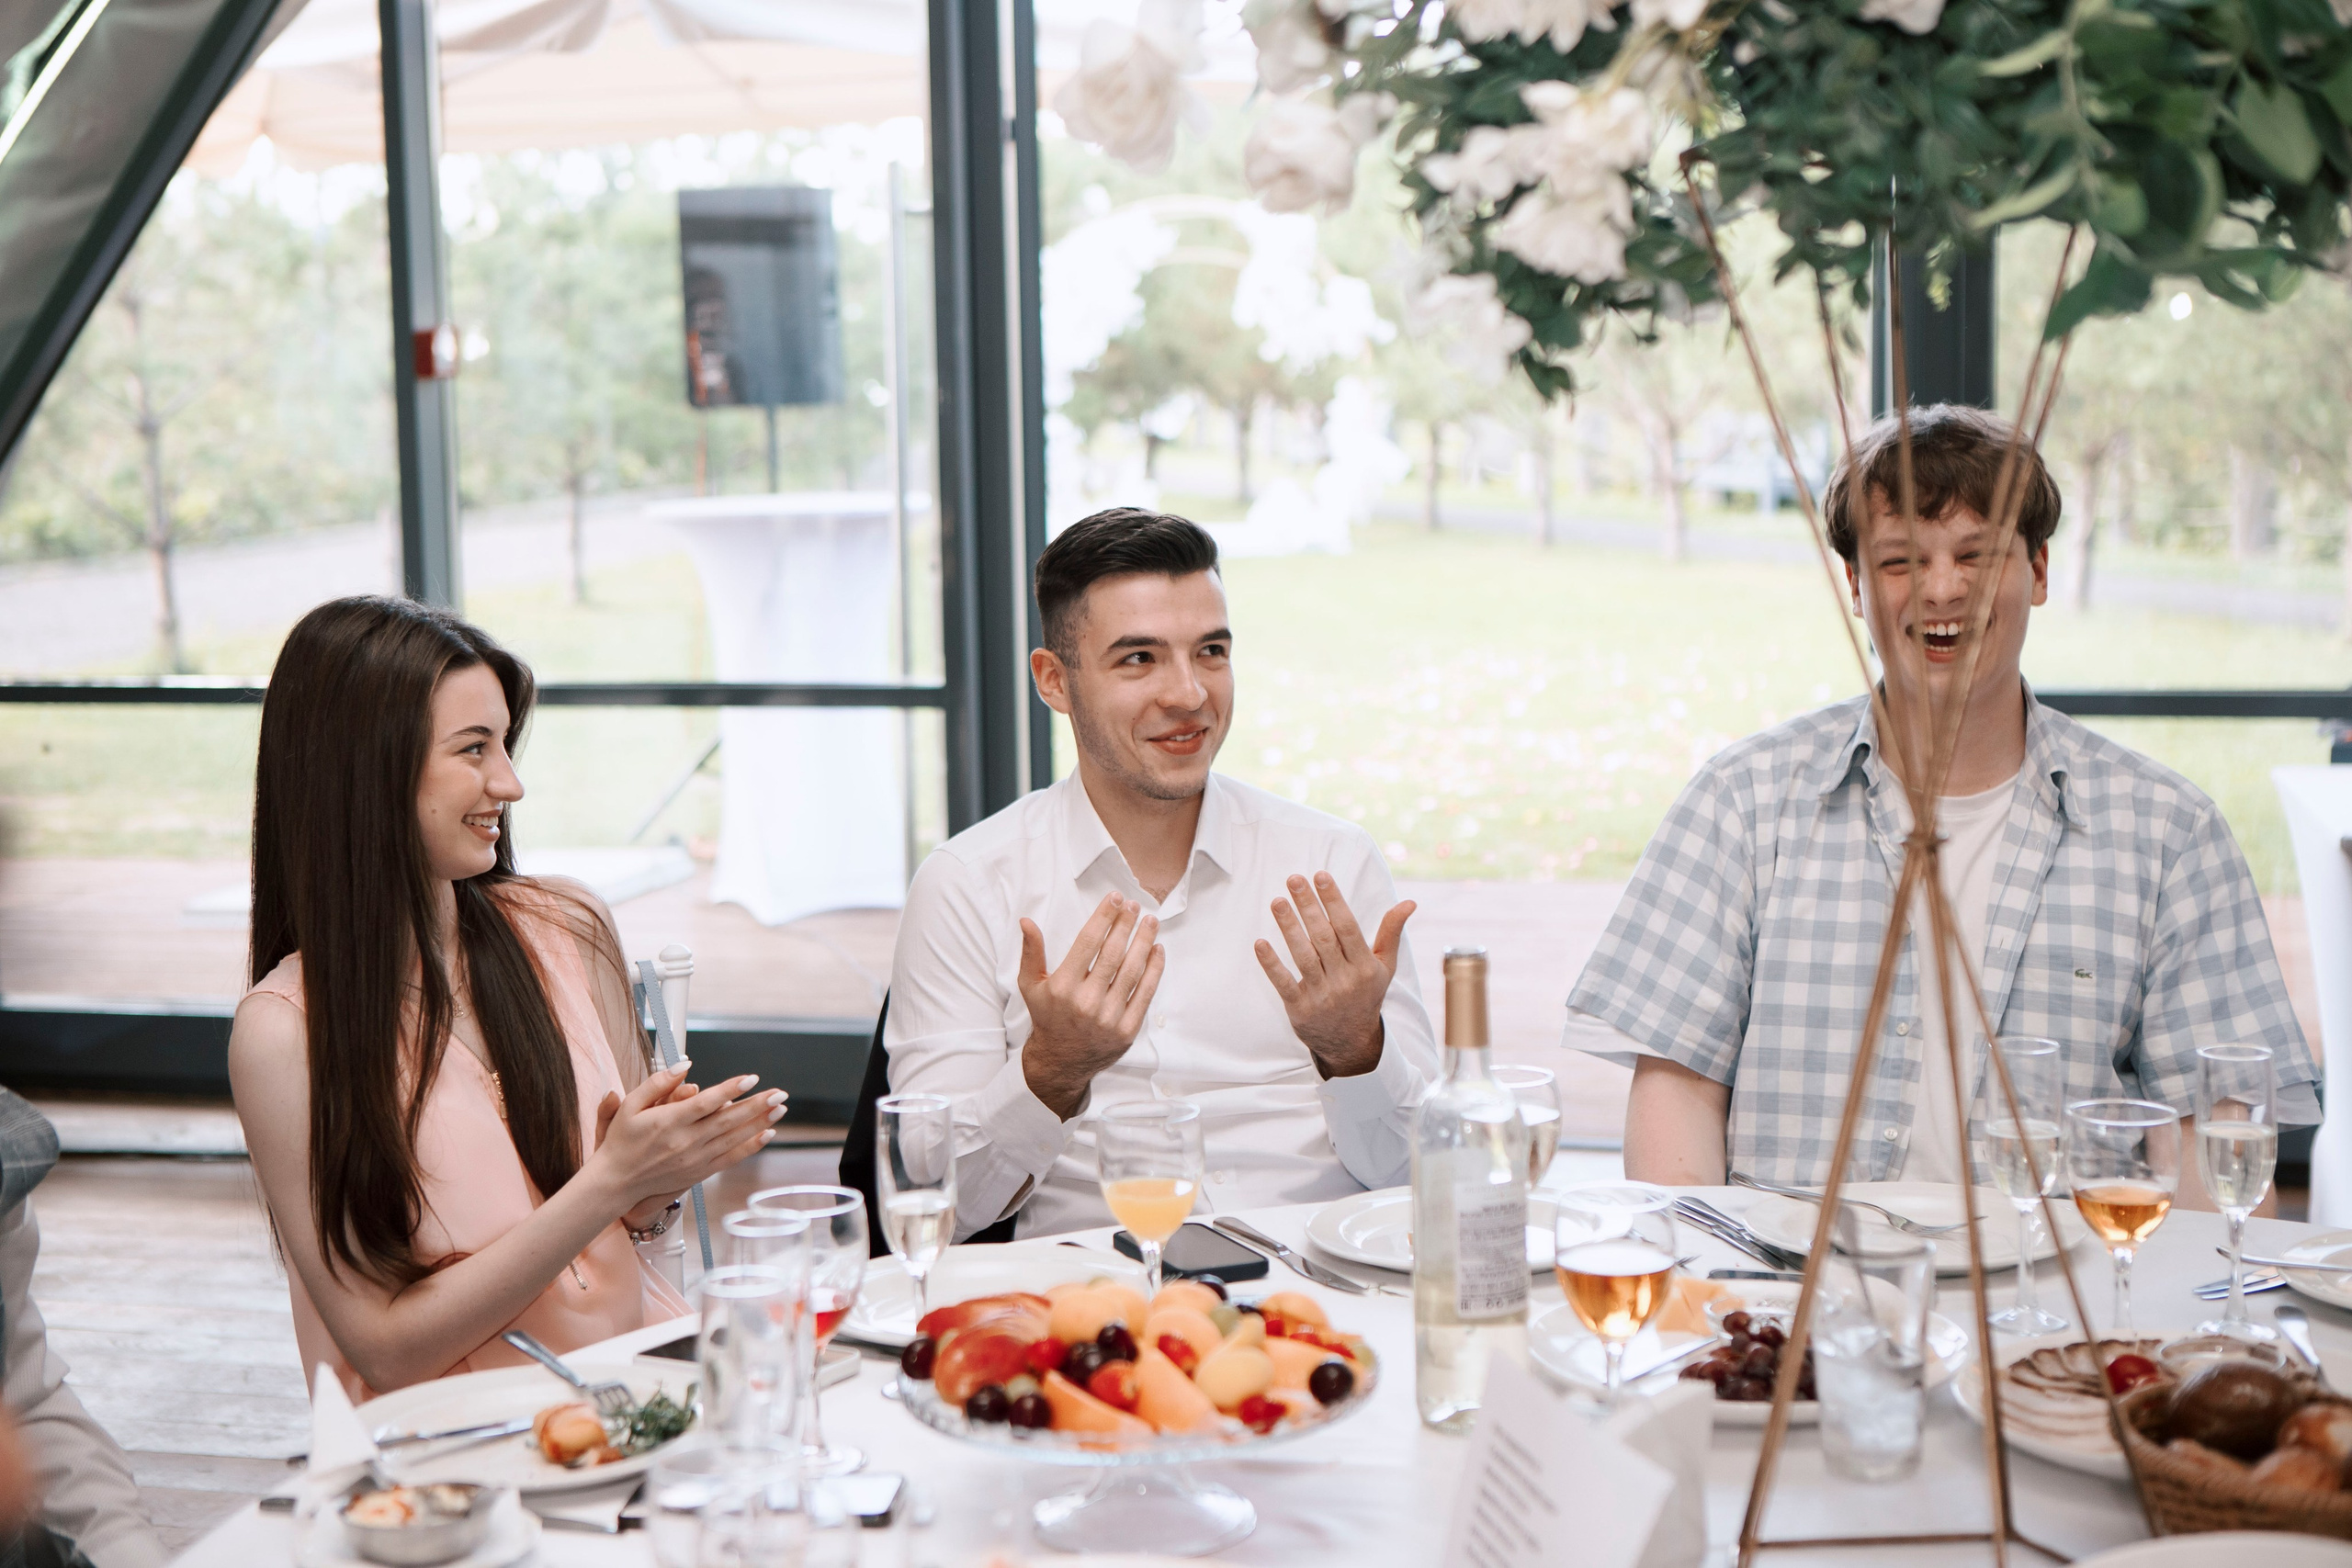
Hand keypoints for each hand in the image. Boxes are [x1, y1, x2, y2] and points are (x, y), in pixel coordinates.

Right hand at [586, 1062, 783, 1211]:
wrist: (617, 1182)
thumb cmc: (621, 1140)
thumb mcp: (629, 1106)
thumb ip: (657, 1084)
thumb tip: (685, 1066)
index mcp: (668, 1122)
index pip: (705, 1103)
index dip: (730, 1090)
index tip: (751, 1078)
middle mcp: (685, 1142)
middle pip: (727, 1120)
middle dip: (756, 1105)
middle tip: (780, 1093)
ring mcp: (695, 1159)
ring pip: (733, 1138)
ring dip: (759, 1123)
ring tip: (780, 1108)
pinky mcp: (699, 1172)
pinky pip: (731, 1158)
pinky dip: (750, 1147)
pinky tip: (767, 1134)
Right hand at [1018, 893, 1164, 1119]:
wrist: (1061, 1061)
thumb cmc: (1047, 1017)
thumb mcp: (1030, 985)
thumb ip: (1031, 952)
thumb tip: (1027, 921)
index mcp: (1062, 987)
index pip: (1088, 942)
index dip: (1104, 917)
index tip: (1115, 899)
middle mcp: (1085, 1002)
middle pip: (1113, 953)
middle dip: (1126, 925)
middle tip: (1135, 906)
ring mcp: (1108, 1018)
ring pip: (1132, 971)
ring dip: (1144, 942)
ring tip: (1150, 922)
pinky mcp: (1126, 1030)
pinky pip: (1145, 994)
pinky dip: (1154, 970)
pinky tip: (1157, 950)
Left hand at [1255, 871, 1413, 1078]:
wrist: (1352, 1043)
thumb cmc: (1366, 995)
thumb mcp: (1384, 966)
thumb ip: (1391, 932)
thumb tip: (1409, 902)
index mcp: (1365, 966)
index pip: (1348, 927)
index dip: (1334, 900)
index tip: (1320, 875)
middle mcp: (1345, 980)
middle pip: (1324, 937)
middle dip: (1308, 906)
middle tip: (1293, 879)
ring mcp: (1322, 995)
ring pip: (1304, 956)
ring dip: (1289, 928)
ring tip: (1277, 901)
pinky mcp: (1300, 1009)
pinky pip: (1284, 984)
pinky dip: (1271, 964)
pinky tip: (1260, 943)